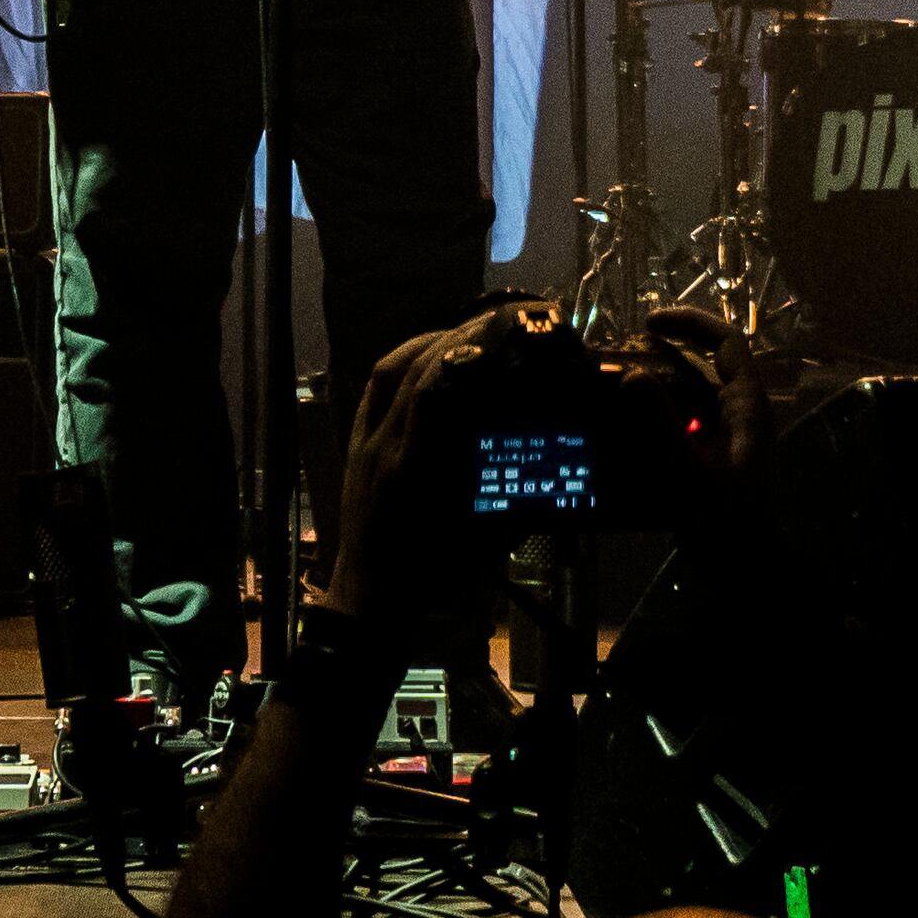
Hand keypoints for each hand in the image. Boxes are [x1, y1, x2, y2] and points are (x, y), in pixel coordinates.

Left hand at [322, 307, 534, 644]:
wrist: (369, 598)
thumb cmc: (430, 575)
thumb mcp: (481, 542)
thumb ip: (517, 504)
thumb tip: (562, 474)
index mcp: (414, 468)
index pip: (434, 389)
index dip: (466, 350)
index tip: (503, 329)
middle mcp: (384, 445)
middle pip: (415, 369)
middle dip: (457, 335)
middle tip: (499, 319)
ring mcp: (364, 441)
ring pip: (390, 371)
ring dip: (429, 341)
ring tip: (467, 329)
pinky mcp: (355, 443)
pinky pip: (373, 388)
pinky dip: (403, 362)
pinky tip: (428, 355)